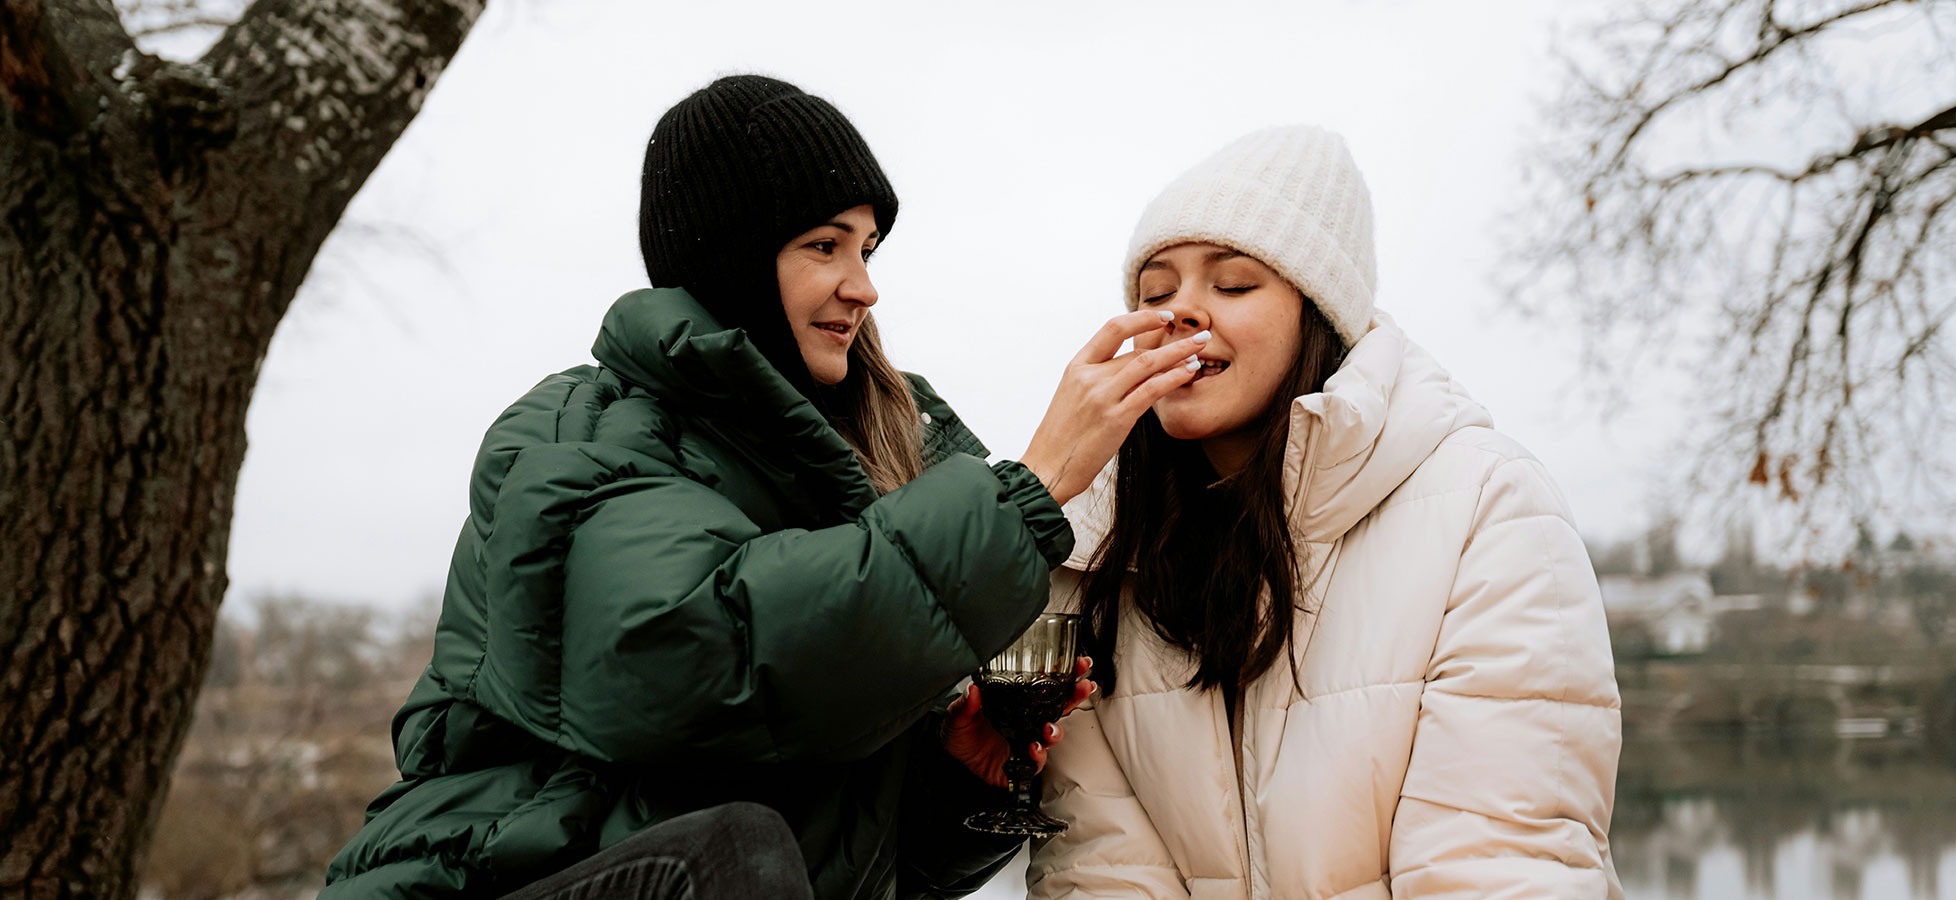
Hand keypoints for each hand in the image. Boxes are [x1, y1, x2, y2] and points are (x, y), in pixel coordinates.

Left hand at [941, 657, 1096, 788]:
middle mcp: (1027, 721)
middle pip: (1059, 707)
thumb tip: (972, 690)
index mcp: (1017, 703)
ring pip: (1052, 735)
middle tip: (1084, 686)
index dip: (1064, 675)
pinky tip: (1033, 748)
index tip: (1077, 663)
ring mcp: (1027, 741)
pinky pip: (1037, 761)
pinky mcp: (1023, 763)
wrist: (956, 760)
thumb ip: (965, 704)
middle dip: (1076, 696)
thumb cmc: (962, 733)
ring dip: (1056, 731)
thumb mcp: (958, 715)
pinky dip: (1038, 755)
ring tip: (1049, 729)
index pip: (1045, 687)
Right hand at [1018, 310, 1209, 504]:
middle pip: (1137, 349)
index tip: (1165, 316)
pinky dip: (1174, 377)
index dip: (1142, 318)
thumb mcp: (1073, 397)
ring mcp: (1102, 397)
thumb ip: (1097, 378)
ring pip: (1148, 364)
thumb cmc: (1062, 438)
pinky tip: (1189, 372)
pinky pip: (1151, 390)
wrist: (1047, 468)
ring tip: (1201, 349)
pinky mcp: (1116, 419)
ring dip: (1179, 353)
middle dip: (1172, 340)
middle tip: (1199, 334)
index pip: (1113, 328)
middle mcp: (1089, 376)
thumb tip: (1127, 367)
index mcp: (1076, 366)